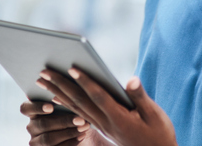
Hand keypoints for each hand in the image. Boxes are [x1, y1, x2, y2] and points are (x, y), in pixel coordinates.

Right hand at [20, 100, 94, 145]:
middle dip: (63, 122)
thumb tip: (58, 97)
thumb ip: (61, 100)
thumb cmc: (70, 111)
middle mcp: (32, 126)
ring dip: (69, 133)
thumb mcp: (66, 105)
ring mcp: (36, 141)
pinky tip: (82, 135)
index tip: (51, 106)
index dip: (37, 107)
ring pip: (48, 139)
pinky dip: (71, 142)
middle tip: (80, 119)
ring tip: (84, 127)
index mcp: (32, 111)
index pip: (26, 108)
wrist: (78, 128)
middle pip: (42, 125)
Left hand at [36, 69, 176, 145]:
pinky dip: (65, 104)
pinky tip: (56, 97)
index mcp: (119, 118)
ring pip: (75, 108)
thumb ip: (140, 96)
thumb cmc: (158, 133)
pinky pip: (78, 114)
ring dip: (57, 93)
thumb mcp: (155, 114)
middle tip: (43, 71)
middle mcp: (106, 123)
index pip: (98, 96)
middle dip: (60, 85)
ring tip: (42, 80)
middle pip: (79, 101)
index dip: (85, 81)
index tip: (71, 67)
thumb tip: (131, 78)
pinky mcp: (101, 127)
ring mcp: (102, 126)